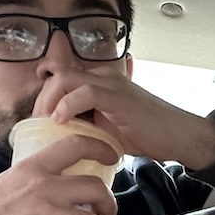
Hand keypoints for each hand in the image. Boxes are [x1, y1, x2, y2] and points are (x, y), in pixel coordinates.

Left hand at [35, 68, 214, 168]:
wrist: (178, 136)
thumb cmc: (148, 135)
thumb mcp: (109, 129)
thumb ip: (87, 125)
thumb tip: (60, 137)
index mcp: (99, 83)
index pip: (60, 81)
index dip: (45, 100)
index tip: (38, 123)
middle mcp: (103, 77)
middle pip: (57, 77)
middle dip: (41, 100)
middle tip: (36, 125)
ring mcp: (111, 83)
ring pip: (66, 79)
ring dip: (49, 101)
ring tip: (45, 123)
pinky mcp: (118, 94)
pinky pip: (85, 91)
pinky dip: (67, 105)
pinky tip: (60, 121)